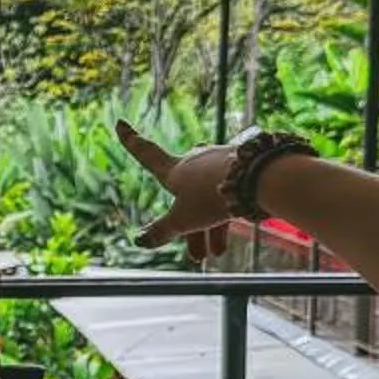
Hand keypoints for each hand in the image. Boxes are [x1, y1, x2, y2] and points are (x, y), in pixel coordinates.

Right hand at [116, 120, 241, 260]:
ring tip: (215, 255)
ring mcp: (218, 163)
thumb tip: (139, 240)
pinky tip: (229, 239)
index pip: (146, 153)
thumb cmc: (212, 196)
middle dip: (188, 225)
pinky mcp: (241, 170)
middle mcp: (194, 161)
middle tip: (195, 256)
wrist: (257, 181)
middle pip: (184, 195)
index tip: (120, 122)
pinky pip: (227, 196)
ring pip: (208, 199)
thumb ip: (162, 230)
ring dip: (209, 229)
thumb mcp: (183, 220)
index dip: (131, 140)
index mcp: (174, 169)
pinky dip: (224, 218)